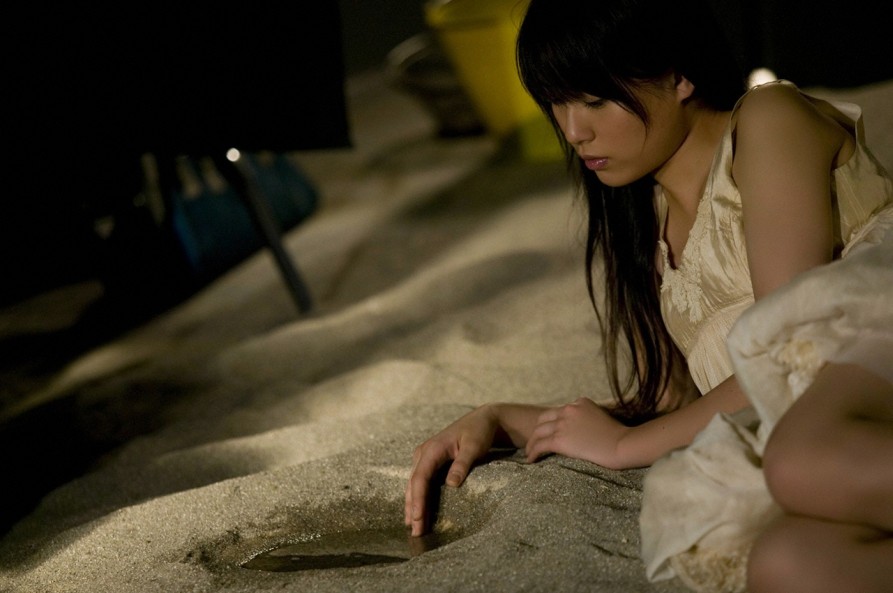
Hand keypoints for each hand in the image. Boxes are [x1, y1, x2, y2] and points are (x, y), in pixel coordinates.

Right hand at [404, 405, 499, 535]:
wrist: (482, 419)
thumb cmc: (479, 432)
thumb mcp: (474, 446)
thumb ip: (462, 464)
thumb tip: (452, 485)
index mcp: (432, 449)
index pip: (420, 478)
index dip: (417, 500)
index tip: (417, 518)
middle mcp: (423, 453)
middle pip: (414, 484)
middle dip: (412, 508)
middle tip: (415, 532)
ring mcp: (424, 457)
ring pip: (414, 484)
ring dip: (412, 505)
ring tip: (412, 527)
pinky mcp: (429, 462)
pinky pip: (420, 482)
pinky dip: (418, 497)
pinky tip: (417, 512)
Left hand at [525, 397, 629, 468]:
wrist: (621, 444)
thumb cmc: (618, 436)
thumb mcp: (602, 417)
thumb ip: (588, 417)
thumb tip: (581, 429)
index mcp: (579, 402)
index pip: (559, 411)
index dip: (552, 423)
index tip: (550, 432)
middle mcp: (568, 409)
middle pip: (544, 419)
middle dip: (538, 430)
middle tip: (535, 441)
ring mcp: (563, 423)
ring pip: (538, 432)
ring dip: (532, 443)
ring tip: (529, 452)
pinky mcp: (560, 439)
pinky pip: (540, 445)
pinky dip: (532, 452)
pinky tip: (530, 460)